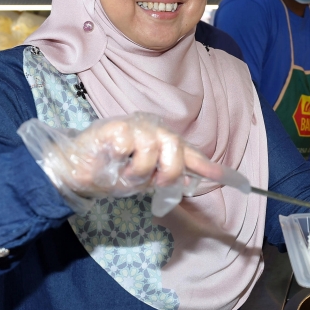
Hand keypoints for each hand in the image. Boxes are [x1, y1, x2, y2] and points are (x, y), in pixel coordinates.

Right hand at [66, 115, 220, 195]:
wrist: (78, 171)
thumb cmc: (110, 172)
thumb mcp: (144, 180)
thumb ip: (167, 178)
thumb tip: (192, 180)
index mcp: (162, 144)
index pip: (189, 154)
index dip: (208, 166)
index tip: (230, 179)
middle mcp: (152, 132)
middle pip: (176, 149)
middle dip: (167, 172)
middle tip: (150, 182)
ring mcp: (134, 127)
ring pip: (154, 150)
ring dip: (139, 171)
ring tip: (124, 173)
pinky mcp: (116, 127)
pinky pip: (131, 147)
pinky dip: (122, 161)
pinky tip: (112, 159)